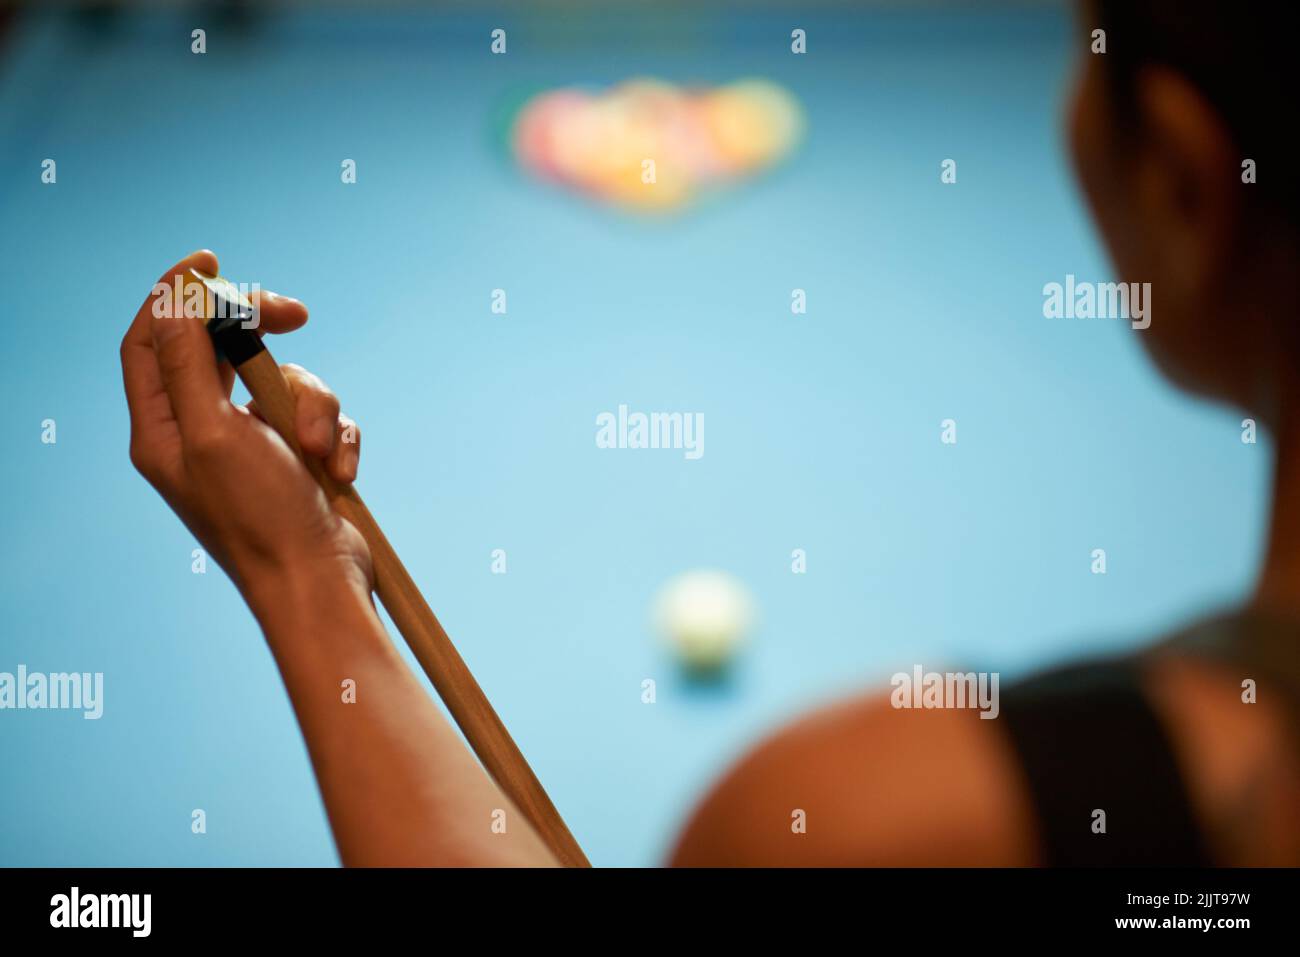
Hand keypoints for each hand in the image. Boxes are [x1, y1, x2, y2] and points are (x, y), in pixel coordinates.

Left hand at [121, 250, 370, 602]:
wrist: (320, 584)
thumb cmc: (262, 519)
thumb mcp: (213, 433)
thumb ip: (187, 361)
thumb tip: (174, 300)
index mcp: (163, 429)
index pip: (150, 339)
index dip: (175, 295)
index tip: (214, 264)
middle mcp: (203, 433)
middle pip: (223, 348)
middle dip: (262, 333)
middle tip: (295, 313)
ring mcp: (254, 446)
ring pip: (285, 381)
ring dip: (314, 405)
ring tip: (321, 451)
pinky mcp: (298, 459)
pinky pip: (322, 417)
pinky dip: (338, 436)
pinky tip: (341, 471)